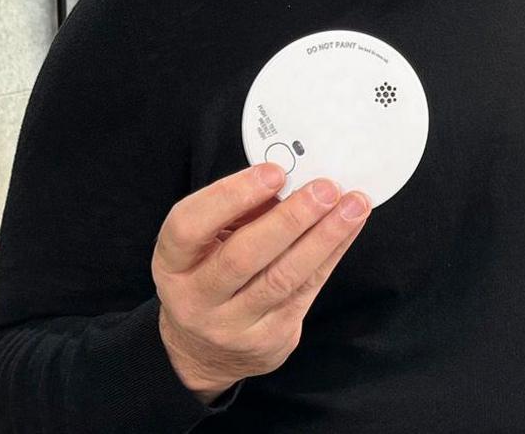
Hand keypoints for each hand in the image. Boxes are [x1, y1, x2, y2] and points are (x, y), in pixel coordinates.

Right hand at [151, 163, 370, 402]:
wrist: (204, 351)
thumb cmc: (208, 277)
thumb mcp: (205, 244)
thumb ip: (238, 213)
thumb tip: (290, 181)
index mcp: (172, 264)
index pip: (189, 227)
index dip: (231, 196)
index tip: (274, 172)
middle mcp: (195, 299)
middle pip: (243, 257)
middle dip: (290, 218)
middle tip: (325, 188)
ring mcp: (232, 326)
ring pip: (282, 278)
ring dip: (323, 237)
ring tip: (352, 205)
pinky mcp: (268, 340)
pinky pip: (306, 291)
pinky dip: (331, 255)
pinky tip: (348, 229)